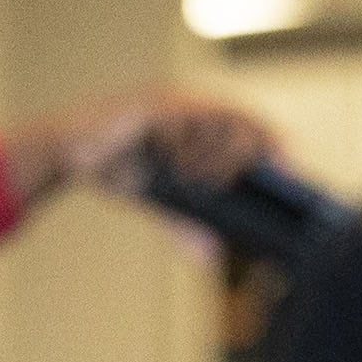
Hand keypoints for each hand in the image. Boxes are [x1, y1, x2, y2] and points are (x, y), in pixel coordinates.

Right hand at [0, 93, 276, 206]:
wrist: (68, 154)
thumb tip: (212, 257)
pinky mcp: (154, 105)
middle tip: (257, 176)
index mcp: (200, 128)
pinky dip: (193, 146)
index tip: (294, 170)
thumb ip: (185, 226)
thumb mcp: (160, 204)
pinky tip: (185, 167)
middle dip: (259, 148)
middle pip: (246, 119)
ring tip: (201, 180)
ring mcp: (175, 104)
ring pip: (222, 119)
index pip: (249, 128)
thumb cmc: (117, 169)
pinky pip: (188, 120)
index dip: (274, 144)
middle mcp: (192, 110)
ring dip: (220, 153)